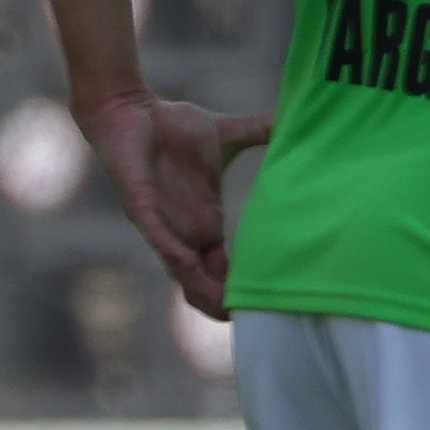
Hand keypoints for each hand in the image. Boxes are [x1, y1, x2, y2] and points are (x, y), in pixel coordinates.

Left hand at [76, 94, 271, 319]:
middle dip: (223, 304)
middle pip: (203, 282)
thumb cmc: (171, 123)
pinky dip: (175, 254)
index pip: (223, 267)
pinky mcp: (141, 207)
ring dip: (201, 290)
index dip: (242, 286)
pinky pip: (159, 238)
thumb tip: (300, 122)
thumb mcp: (228, 134)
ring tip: (226, 307)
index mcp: (204, 220)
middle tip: (252, 321)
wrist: (128, 108)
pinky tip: (191, 265)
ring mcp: (162, 223)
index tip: (270, 303)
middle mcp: (183, 229)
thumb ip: (262, 132)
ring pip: (182, 271)